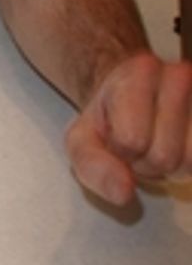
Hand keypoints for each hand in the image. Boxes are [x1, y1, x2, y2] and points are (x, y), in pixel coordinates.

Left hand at [65, 51, 191, 205]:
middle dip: (147, 162)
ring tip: (159, 147)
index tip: (117, 139)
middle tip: (140, 146)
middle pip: (165, 156)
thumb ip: (93, 166)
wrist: (132, 96)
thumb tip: (122, 193)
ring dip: (173, 168)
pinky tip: (179, 149)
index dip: (121, 153)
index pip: (132, 140)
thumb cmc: (109, 117)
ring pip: (191, 161)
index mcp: (139, 71)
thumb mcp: (83, 140)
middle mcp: (180, 75)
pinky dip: (190, 165)